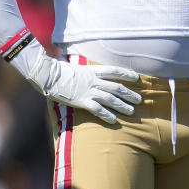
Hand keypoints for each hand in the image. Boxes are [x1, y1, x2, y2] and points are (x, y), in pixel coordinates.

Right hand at [25, 53, 141, 123]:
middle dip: (129, 94)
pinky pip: (98, 109)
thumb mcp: (78, 68)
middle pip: (117, 87)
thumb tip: (94, 73)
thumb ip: (88, 72)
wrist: (49, 76)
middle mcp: (94, 81)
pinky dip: (107, 115)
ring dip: (122, 106)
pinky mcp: (82, 101)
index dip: (126, 74)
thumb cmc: (61, 72)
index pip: (115, 71)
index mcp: (93, 71)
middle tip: (139, 100)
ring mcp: (89, 91)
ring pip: (111, 99)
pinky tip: (114, 120)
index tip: (136, 77)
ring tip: (132, 111)